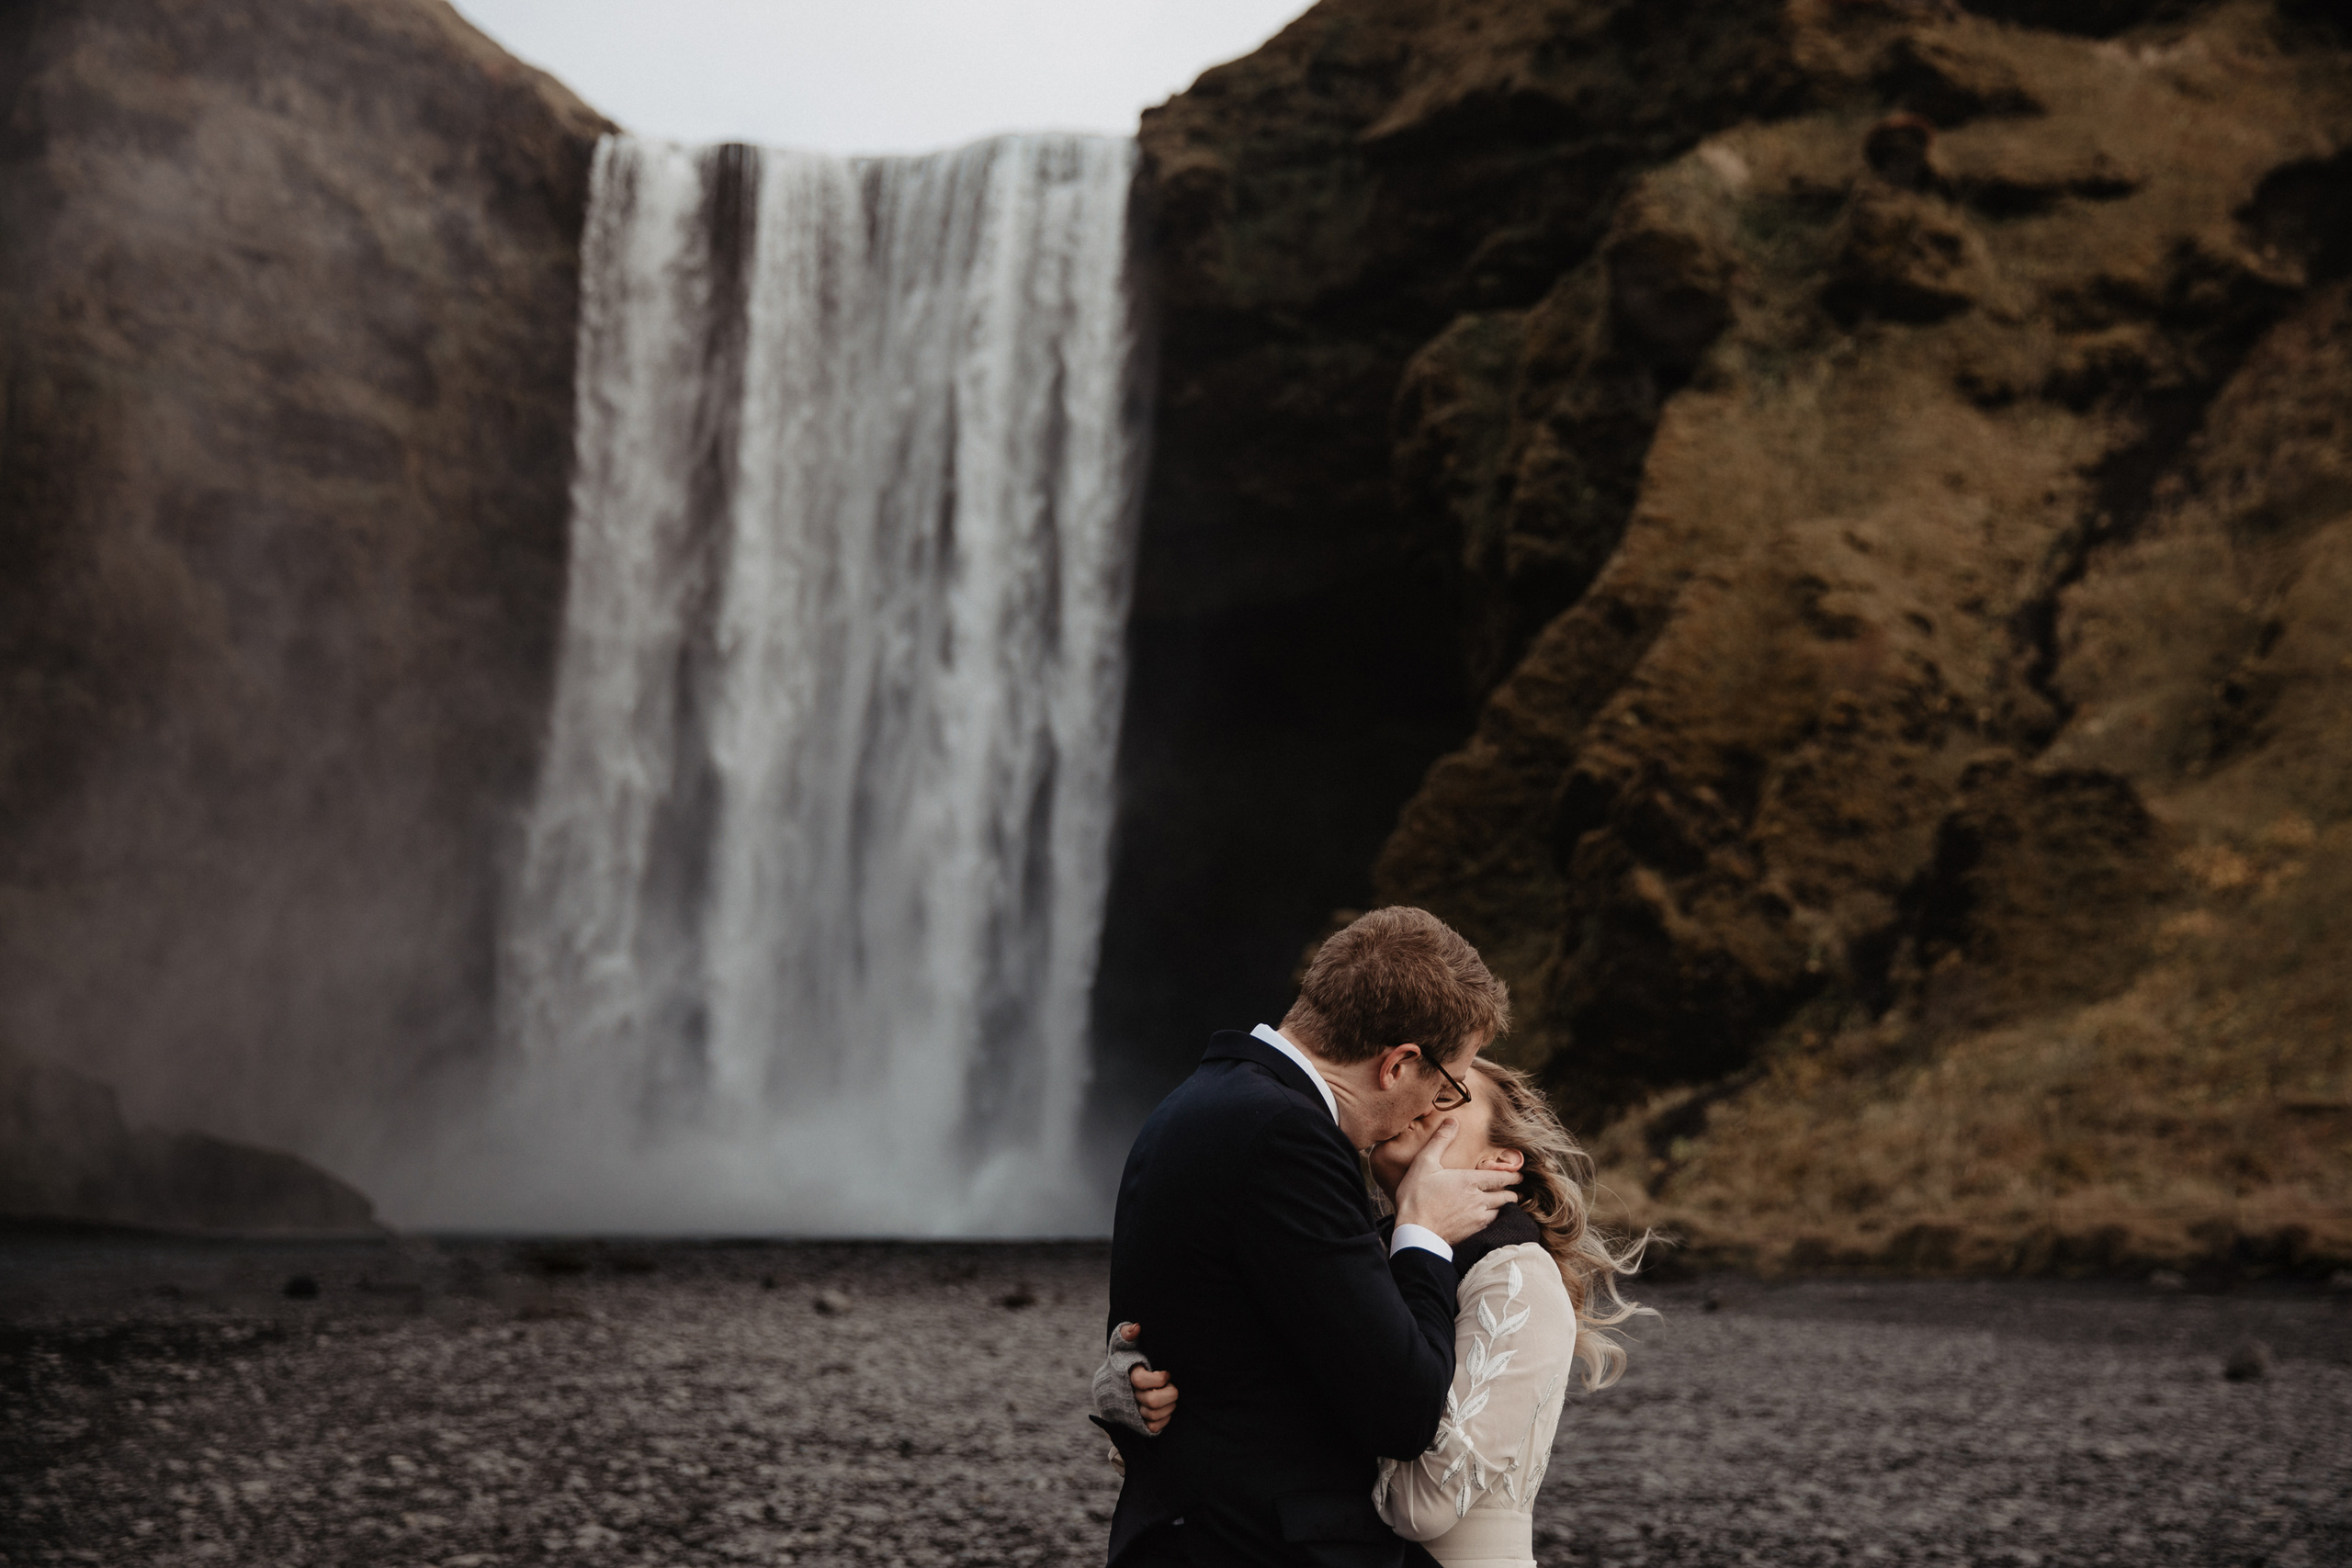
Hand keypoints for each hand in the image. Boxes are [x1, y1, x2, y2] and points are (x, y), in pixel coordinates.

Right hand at [1122, 1322, 1178, 1433]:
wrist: (1109, 1389)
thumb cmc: (1123, 1363)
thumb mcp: (1122, 1347)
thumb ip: (1126, 1335)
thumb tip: (1136, 1327)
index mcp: (1126, 1377)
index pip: (1141, 1381)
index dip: (1159, 1378)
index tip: (1167, 1373)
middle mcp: (1128, 1396)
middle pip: (1152, 1401)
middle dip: (1170, 1393)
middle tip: (1173, 1386)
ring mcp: (1132, 1412)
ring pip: (1154, 1415)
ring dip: (1169, 1406)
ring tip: (1171, 1396)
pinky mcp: (1137, 1424)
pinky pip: (1154, 1428)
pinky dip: (1164, 1420)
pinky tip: (1166, 1409)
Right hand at [1392, 1118, 1519, 1243]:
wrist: (1415, 1231)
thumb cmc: (1416, 1196)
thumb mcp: (1425, 1162)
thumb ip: (1440, 1140)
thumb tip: (1452, 1121)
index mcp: (1470, 1181)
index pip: (1500, 1177)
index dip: (1512, 1176)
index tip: (1519, 1175)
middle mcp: (1478, 1199)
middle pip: (1506, 1196)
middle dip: (1513, 1192)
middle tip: (1516, 1190)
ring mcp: (1477, 1218)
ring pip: (1502, 1212)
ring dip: (1506, 1207)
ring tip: (1507, 1205)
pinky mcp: (1472, 1233)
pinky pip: (1493, 1226)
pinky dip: (1497, 1221)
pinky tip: (1493, 1220)